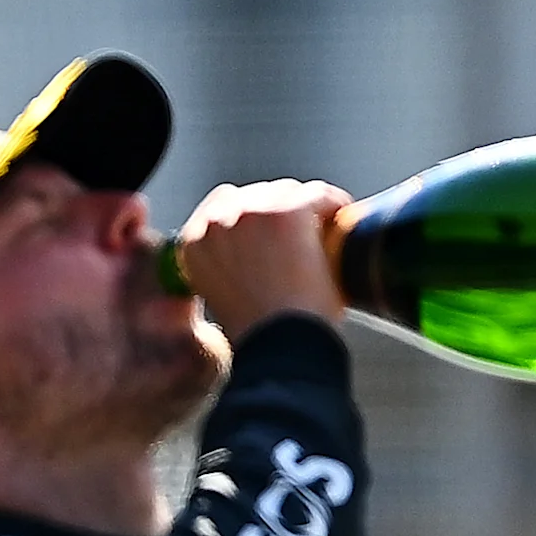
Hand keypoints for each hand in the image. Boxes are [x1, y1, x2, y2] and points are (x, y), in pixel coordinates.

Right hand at [172, 179, 349, 339]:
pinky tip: (341, 218)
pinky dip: (332, 204)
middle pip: (254, 194)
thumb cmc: (259, 331)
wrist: (278, 343)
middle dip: (278, 210)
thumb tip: (257, 255)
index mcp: (194, 242)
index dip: (251, 216)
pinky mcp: (286, 212)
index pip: (220, 207)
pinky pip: (317, 194)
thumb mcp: (224, 294)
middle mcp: (216, 221)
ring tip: (322, 228)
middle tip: (301, 233)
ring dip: (304, 207)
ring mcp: (250, 213)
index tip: (270, 228)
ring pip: (286, 191)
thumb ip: (229, 264)